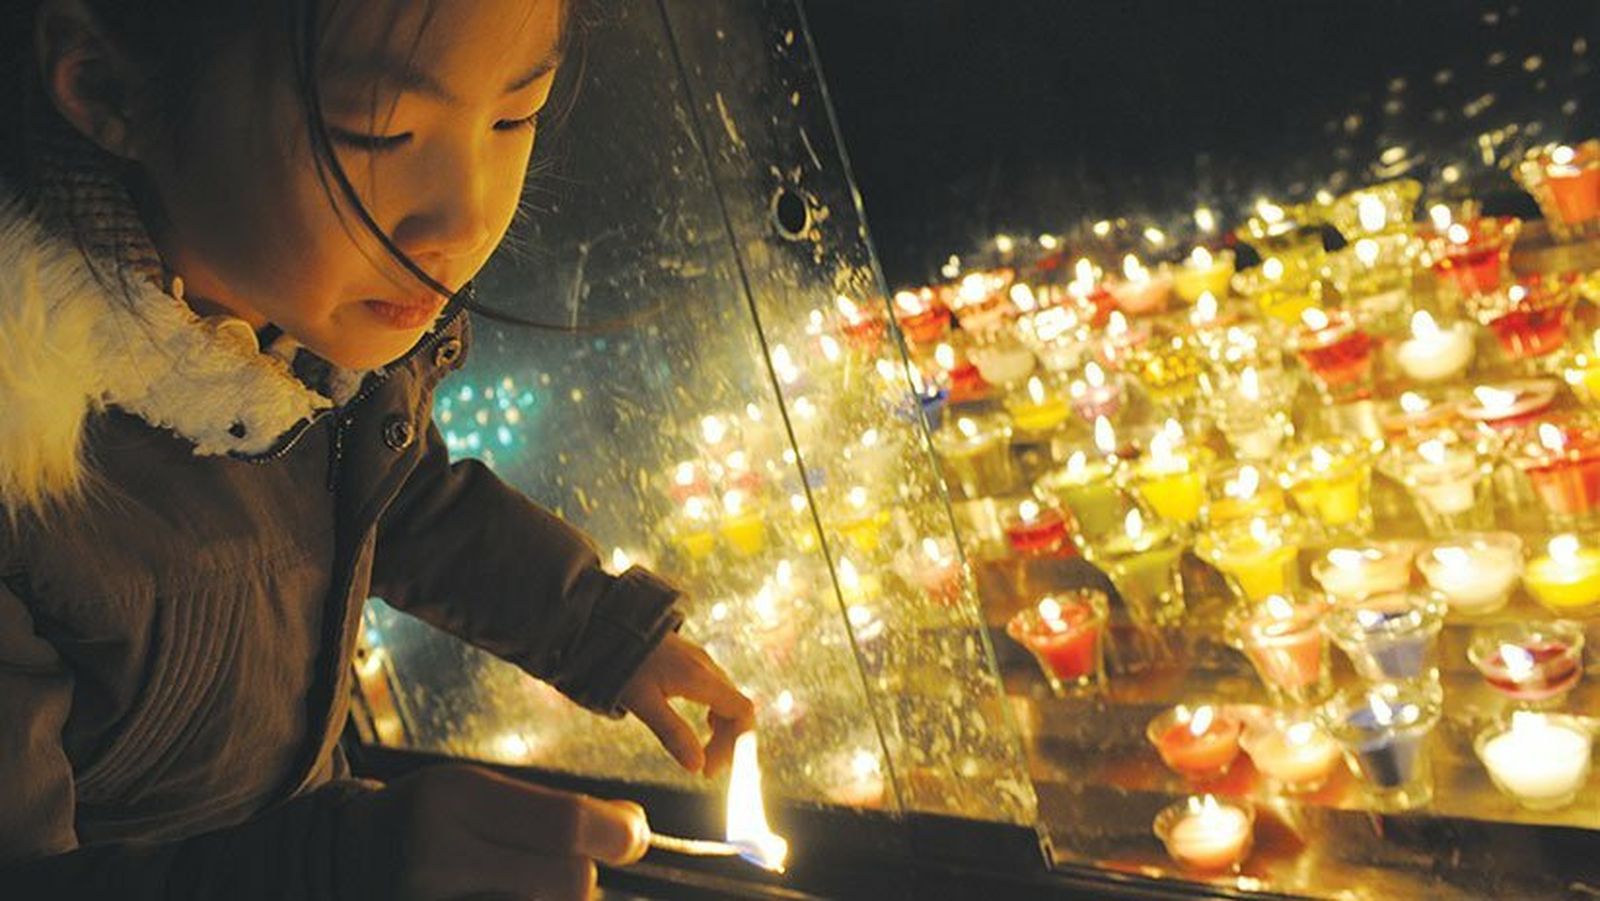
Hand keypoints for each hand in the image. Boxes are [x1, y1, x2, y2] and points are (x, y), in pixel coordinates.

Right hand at [350, 764, 648, 900]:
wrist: (336, 861)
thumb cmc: (428, 823)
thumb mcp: (476, 793)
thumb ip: (550, 810)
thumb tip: (635, 832)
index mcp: (452, 797)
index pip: (565, 825)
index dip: (617, 834)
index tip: (633, 837)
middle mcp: (437, 855)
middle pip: (567, 882)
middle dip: (583, 876)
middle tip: (568, 866)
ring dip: (553, 898)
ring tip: (520, 882)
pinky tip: (508, 892)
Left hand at [618, 632, 755, 777]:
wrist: (608, 625)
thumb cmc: (621, 663)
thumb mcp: (643, 703)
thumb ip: (672, 733)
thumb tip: (697, 767)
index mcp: (699, 678)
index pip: (742, 711)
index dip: (737, 744)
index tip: (711, 770)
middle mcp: (706, 667)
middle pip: (737, 708)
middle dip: (728, 742)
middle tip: (706, 770)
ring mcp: (700, 661)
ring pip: (728, 699)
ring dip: (722, 729)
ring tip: (705, 754)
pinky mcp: (691, 660)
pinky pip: (717, 690)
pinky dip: (716, 713)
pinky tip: (703, 725)